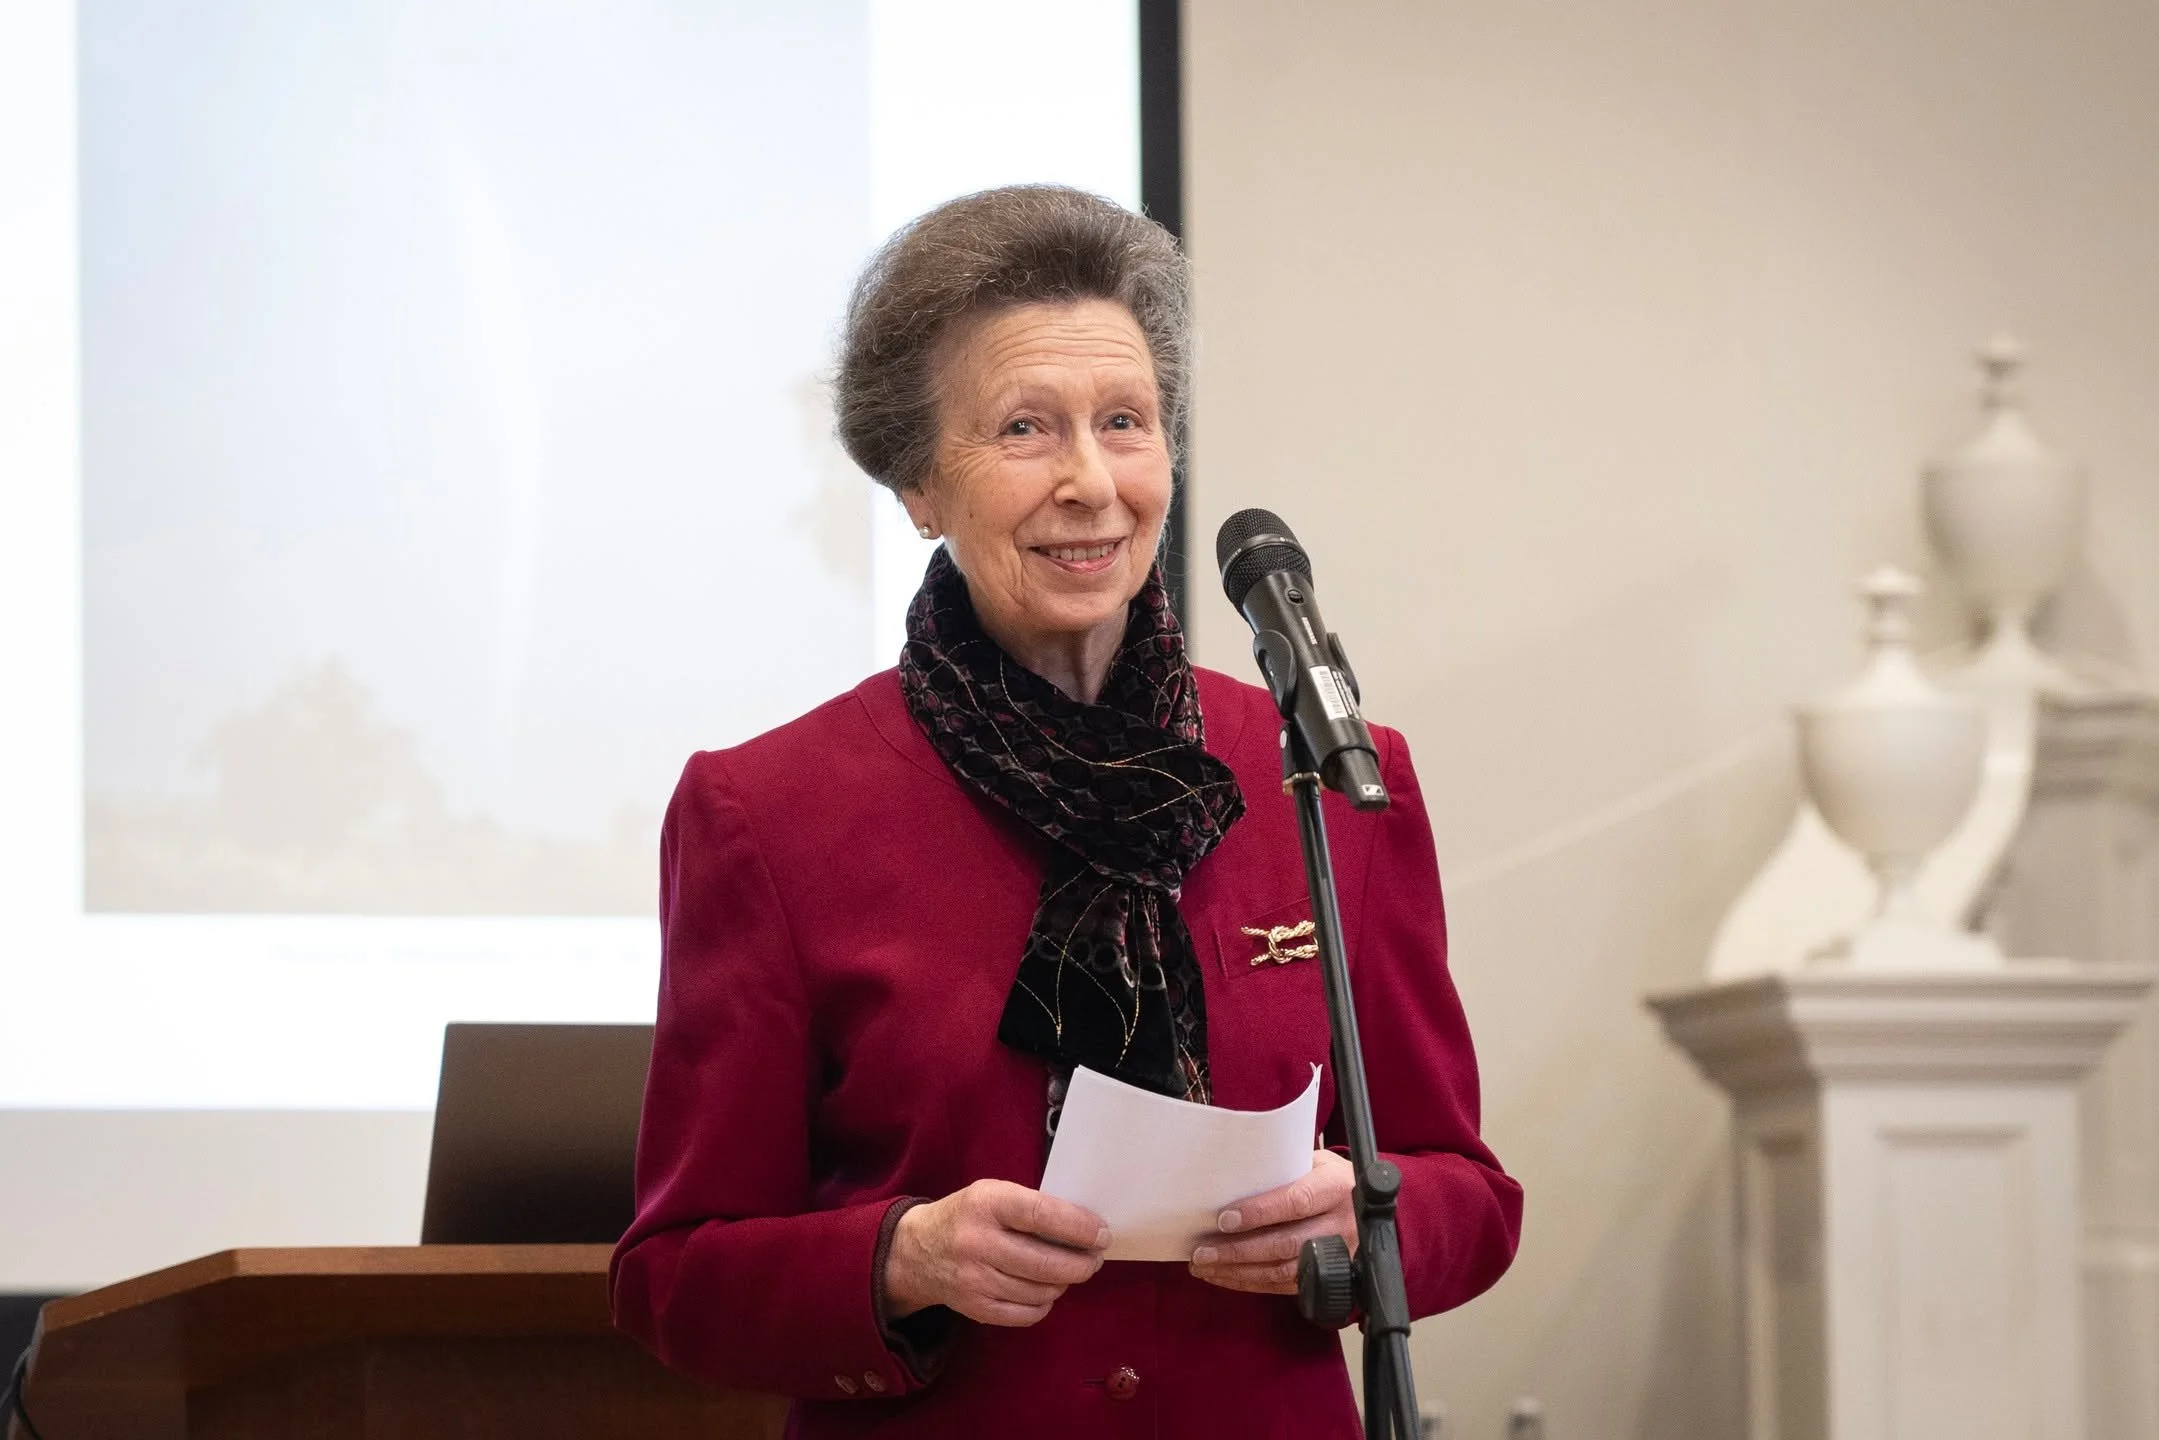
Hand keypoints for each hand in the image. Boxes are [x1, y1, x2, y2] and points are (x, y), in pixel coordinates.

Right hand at [884, 1179, 1110, 1326]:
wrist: (917, 1251)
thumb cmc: (969, 1216)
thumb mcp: (993, 1194)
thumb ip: (1032, 1207)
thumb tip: (1085, 1230)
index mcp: (986, 1203)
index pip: (1042, 1215)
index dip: (1079, 1227)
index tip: (1102, 1234)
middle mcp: (977, 1242)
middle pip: (1045, 1262)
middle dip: (1081, 1263)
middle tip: (1095, 1258)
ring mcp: (975, 1279)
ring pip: (1040, 1291)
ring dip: (1065, 1283)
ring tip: (1069, 1271)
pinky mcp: (975, 1308)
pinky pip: (1026, 1314)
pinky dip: (1044, 1303)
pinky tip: (1045, 1289)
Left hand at [1188, 1149, 1355, 1294]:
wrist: (1369, 1206)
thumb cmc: (1332, 1178)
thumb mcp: (1316, 1162)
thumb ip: (1283, 1169)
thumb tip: (1232, 1177)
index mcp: (1336, 1188)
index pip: (1296, 1202)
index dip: (1259, 1212)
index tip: (1224, 1219)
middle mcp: (1340, 1224)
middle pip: (1286, 1244)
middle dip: (1238, 1250)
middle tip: (1202, 1252)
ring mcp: (1337, 1255)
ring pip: (1282, 1270)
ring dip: (1238, 1271)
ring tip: (1205, 1266)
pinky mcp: (1328, 1276)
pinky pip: (1285, 1286)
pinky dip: (1251, 1283)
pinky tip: (1227, 1276)